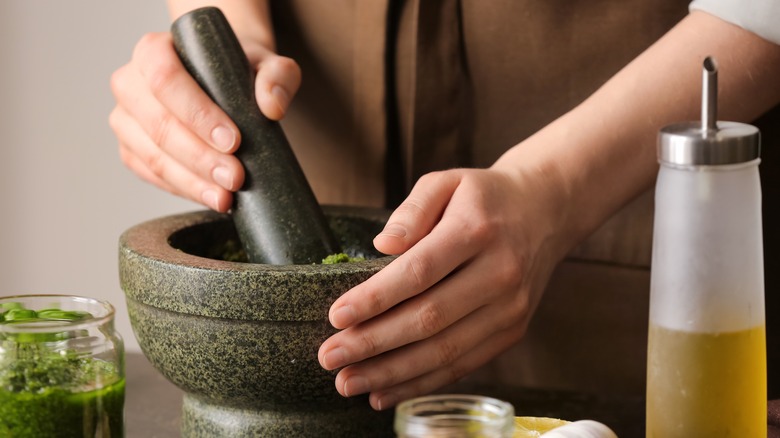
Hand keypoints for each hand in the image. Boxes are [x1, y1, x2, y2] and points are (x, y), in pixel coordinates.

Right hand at [109, 31, 300, 211]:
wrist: (225, 84)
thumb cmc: (238, 71)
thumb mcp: (266, 63)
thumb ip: (277, 75)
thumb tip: (272, 107)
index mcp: (152, 50)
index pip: (165, 79)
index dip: (197, 113)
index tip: (233, 141)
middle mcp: (130, 83)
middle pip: (158, 124)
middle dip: (200, 157)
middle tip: (235, 177)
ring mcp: (126, 120)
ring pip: (153, 156)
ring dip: (192, 182)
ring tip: (226, 196)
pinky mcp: (131, 150)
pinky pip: (152, 176)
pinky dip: (183, 190)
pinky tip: (212, 197)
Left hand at [317, 166, 569, 409]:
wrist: (546, 211)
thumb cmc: (484, 197)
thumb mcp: (447, 181)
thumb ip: (412, 209)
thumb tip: (383, 246)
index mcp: (477, 230)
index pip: (419, 271)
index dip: (376, 298)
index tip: (337, 316)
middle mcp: (500, 273)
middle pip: (429, 318)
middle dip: (373, 343)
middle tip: (329, 357)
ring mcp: (510, 308)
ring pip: (445, 350)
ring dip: (393, 372)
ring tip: (349, 382)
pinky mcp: (512, 330)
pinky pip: (463, 364)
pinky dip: (423, 382)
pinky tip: (386, 391)